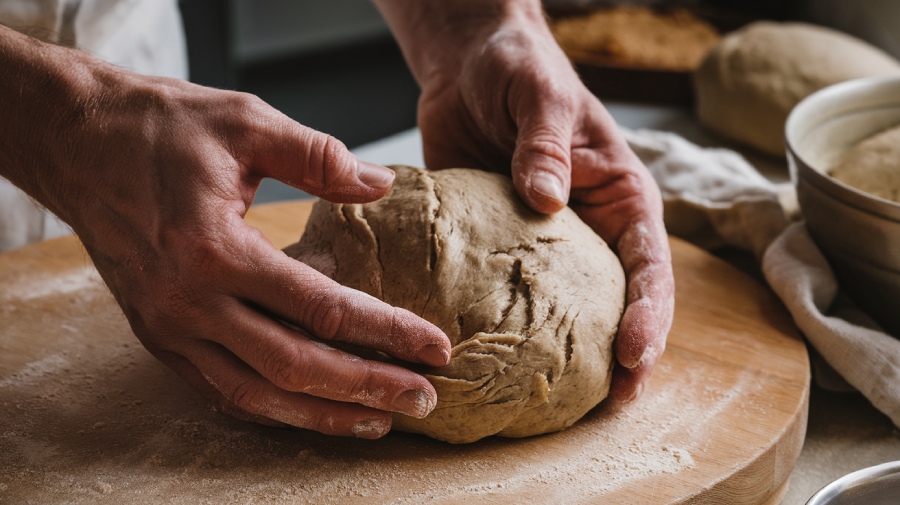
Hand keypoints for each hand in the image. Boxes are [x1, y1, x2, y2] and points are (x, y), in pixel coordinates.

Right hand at [0, 26, 450, 437]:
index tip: (435, 346)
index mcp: (215, 249)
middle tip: (425, 397)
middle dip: (367, 387)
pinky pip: (221, 390)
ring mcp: (169, 327)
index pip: (323, 308)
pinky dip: (272, 407)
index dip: (388, 331)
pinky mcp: (158, 336)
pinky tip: (311, 409)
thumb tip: (381, 184)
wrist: (77, 142)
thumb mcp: (244, 121)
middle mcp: (189, 302)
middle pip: (295, 365)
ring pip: (256, 394)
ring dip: (323, 413)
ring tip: (380, 420)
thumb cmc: (159, 128)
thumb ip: (317, 156)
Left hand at [376, 0, 673, 401]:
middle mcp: (589, 230)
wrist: (469, 66)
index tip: (632, 353)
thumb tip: (547, 201)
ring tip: (557, 404)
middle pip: (618, 302)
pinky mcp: (497, 248)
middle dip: (623, 355)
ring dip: (568, 356)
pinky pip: (504, 295)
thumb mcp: (540, 97)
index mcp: (619, 196)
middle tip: (609, 403)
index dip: (648, 313)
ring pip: (565, 311)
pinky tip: (490, 361)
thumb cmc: (520, 70)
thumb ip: (546, 145)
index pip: (649, 263)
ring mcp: (543, 245)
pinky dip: (505, 330)